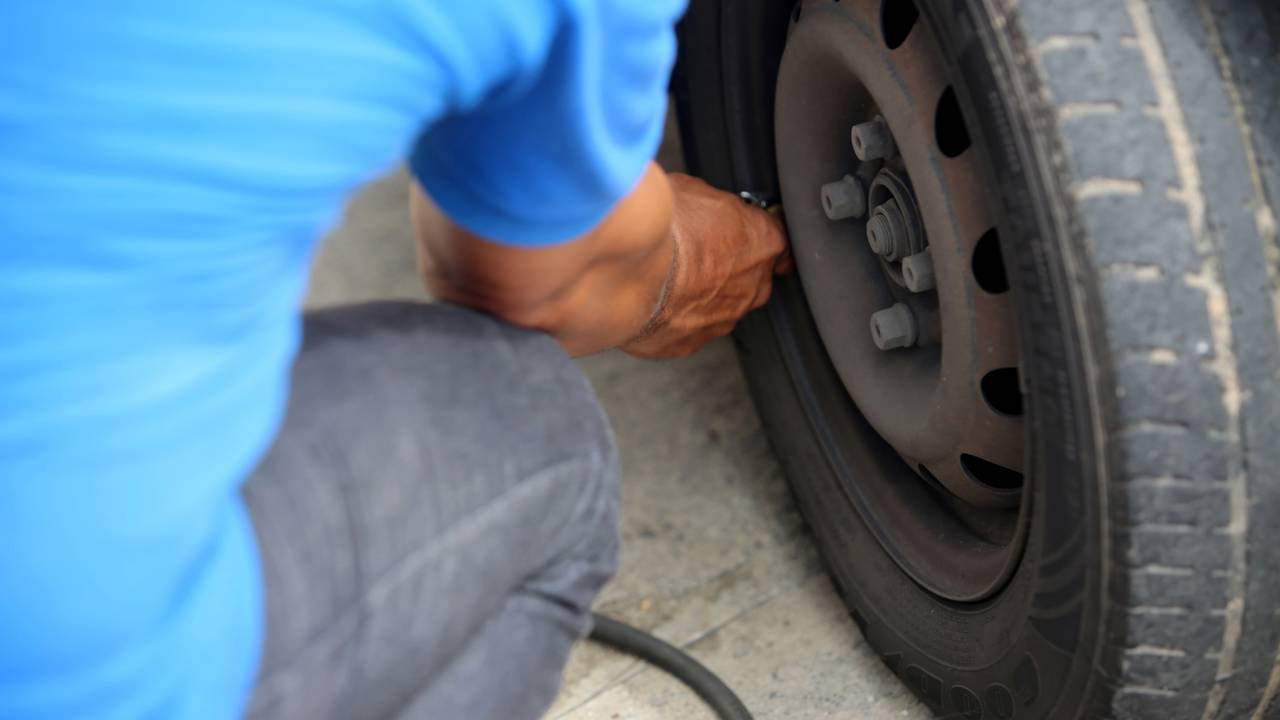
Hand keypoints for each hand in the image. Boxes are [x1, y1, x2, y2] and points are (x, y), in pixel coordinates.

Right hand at [622, 173, 790, 358]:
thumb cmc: (664, 227)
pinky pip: (684, 329)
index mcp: (762, 242)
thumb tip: (701, 205)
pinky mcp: (690, 344)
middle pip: (749, 279)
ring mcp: (723, 320)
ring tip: (663, 278)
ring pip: (717, 308)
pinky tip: (648, 300)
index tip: (737, 235)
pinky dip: (669, 318)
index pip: (775, 242)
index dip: (752, 238)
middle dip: (725, 269)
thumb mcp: (693, 189)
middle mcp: (752, 286)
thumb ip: (711, 205)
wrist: (629, 269)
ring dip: (696, 296)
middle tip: (692, 254)